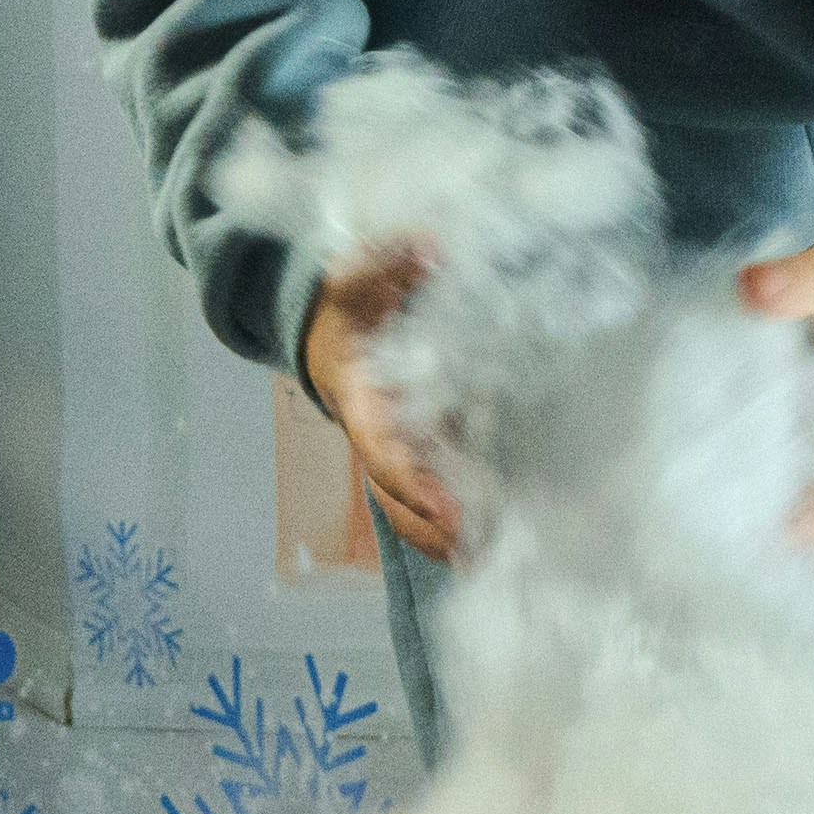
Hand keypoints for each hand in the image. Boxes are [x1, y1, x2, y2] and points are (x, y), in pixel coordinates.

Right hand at [306, 249, 460, 560]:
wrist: (324, 327)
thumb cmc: (346, 303)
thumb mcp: (359, 276)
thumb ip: (392, 262)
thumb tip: (432, 250)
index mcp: (359, 398)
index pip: (381, 449)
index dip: (413, 481)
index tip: (450, 511)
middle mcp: (372, 435)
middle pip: (397, 495)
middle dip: (433, 528)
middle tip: (482, 553)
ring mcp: (390, 449)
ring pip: (407, 507)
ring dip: (441, 537)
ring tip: (489, 563)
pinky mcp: (411, 451)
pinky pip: (423, 497)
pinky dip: (448, 525)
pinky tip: (487, 545)